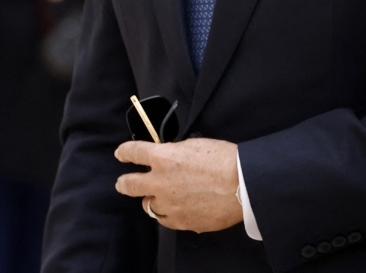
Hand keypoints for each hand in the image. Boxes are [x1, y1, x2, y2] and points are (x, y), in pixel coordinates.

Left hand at [115, 138, 242, 232]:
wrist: (244, 185)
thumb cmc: (225, 159)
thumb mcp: (196, 145)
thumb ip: (175, 152)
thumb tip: (168, 158)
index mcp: (163, 158)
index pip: (133, 152)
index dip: (125, 152)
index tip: (121, 154)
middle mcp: (160, 182)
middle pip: (128, 185)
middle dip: (124, 183)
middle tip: (123, 182)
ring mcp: (168, 205)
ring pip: (148, 205)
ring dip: (152, 199)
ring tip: (160, 197)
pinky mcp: (180, 221)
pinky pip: (165, 219)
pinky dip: (167, 213)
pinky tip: (175, 209)